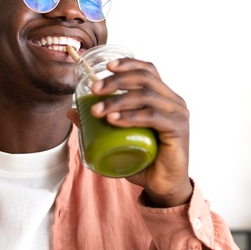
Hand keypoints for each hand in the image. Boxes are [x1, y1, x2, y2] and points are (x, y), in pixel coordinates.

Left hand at [78, 57, 191, 206]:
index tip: (107, 66)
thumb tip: (72, 111)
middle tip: (94, 90)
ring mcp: (178, 114)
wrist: (164, 186)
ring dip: (118, 101)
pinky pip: (153, 117)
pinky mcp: (178, 130)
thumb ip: (99, 124)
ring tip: (97, 111)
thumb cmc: (144, 160)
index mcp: (163, 97)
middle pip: (145, 79)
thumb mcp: (118, 139)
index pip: (148, 71)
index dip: (128, 63)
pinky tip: (114, 120)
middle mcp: (173, 101)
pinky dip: (131, 116)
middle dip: (116, 81)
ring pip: (146, 96)